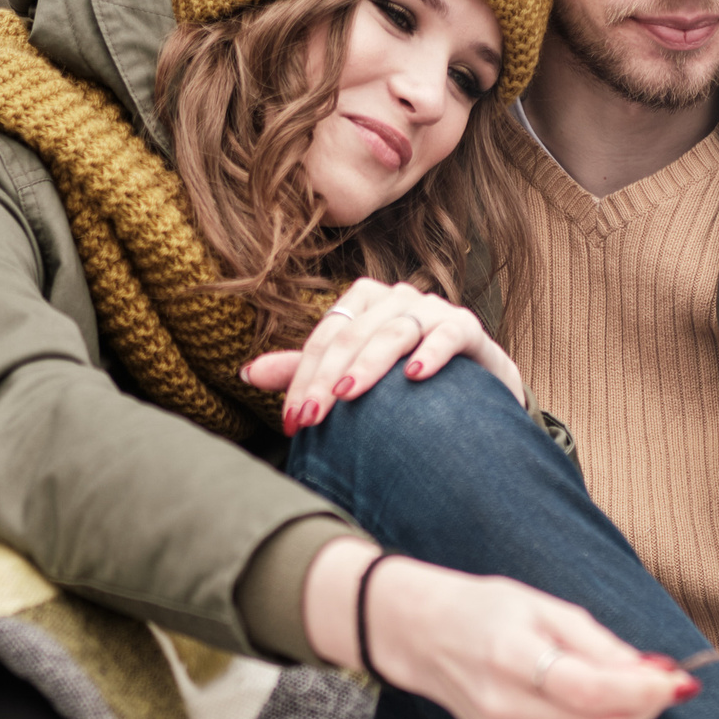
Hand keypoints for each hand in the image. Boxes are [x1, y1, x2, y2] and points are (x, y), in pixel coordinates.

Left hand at [242, 278, 525, 435]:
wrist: (473, 390)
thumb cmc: (404, 381)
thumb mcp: (352, 374)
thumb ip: (305, 372)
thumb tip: (245, 373)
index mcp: (363, 302)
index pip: (325, 338)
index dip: (303, 378)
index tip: (291, 421)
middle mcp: (396, 298)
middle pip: (353, 334)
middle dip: (327, 378)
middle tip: (311, 418)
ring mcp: (432, 309)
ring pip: (394, 331)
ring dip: (369, 364)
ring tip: (349, 394)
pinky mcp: (467, 327)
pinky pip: (448, 333)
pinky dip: (431, 352)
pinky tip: (414, 376)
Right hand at [299, 538, 690, 718]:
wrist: (424, 638)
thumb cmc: (487, 612)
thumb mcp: (545, 607)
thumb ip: (601, 645)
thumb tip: (655, 674)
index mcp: (512, 656)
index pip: (591, 690)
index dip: (643, 691)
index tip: (679, 680)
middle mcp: (505, 705)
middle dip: (643, 705)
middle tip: (653, 675)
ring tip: (615, 686)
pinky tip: (587, 706)